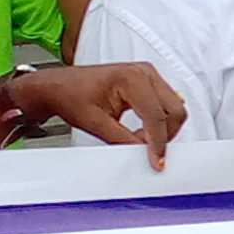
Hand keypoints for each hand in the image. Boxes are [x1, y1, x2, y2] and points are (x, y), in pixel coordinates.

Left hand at [12, 63, 183, 168]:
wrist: (58, 86)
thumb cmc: (70, 95)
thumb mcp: (96, 123)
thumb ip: (123, 139)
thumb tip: (144, 153)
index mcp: (131, 77)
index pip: (156, 116)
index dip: (158, 143)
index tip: (157, 161)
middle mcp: (144, 72)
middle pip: (174, 110)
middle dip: (164, 135)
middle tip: (144, 149)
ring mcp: (149, 74)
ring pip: (174, 108)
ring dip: (163, 129)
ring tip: (138, 138)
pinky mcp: (149, 81)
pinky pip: (167, 104)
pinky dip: (160, 121)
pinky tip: (143, 130)